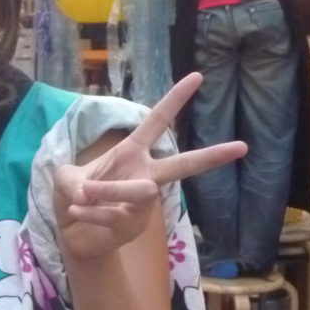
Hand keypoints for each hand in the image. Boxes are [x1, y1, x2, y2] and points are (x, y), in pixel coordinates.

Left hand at [53, 73, 245, 260]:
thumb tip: (90, 194)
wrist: (73, 233)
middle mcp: (144, 175)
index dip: (174, 99)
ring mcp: (144, 204)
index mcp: (131, 153)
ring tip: (81, 196)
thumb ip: (74, 181)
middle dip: (211, 156)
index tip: (197, 76)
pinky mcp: (135, 226)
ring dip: (105, 191)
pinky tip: (75, 212)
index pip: (156, 121)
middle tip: (242, 147)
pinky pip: (112, 213)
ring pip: (139, 191)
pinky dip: (87, 211)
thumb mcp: (66, 178)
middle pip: (182, 165)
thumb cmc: (76, 195)